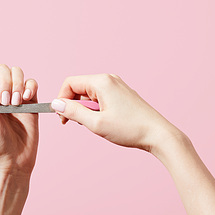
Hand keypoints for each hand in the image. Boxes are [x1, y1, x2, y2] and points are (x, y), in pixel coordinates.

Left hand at [0, 65, 38, 176]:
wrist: (13, 159)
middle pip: (2, 69)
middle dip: (5, 83)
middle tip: (4, 104)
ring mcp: (16, 95)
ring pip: (18, 72)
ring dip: (17, 85)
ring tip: (15, 103)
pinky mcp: (31, 102)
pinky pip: (32, 83)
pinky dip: (30, 87)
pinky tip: (25, 100)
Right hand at [54, 73, 185, 154]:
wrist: (158, 135)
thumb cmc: (130, 129)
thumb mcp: (96, 123)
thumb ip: (73, 112)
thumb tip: (56, 104)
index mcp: (101, 82)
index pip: (70, 83)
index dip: (62, 100)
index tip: (63, 118)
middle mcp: (109, 79)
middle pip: (79, 87)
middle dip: (73, 105)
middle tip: (78, 124)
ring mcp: (117, 86)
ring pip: (89, 94)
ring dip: (85, 109)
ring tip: (95, 124)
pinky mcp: (122, 95)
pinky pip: (100, 98)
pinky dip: (96, 109)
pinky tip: (104, 122)